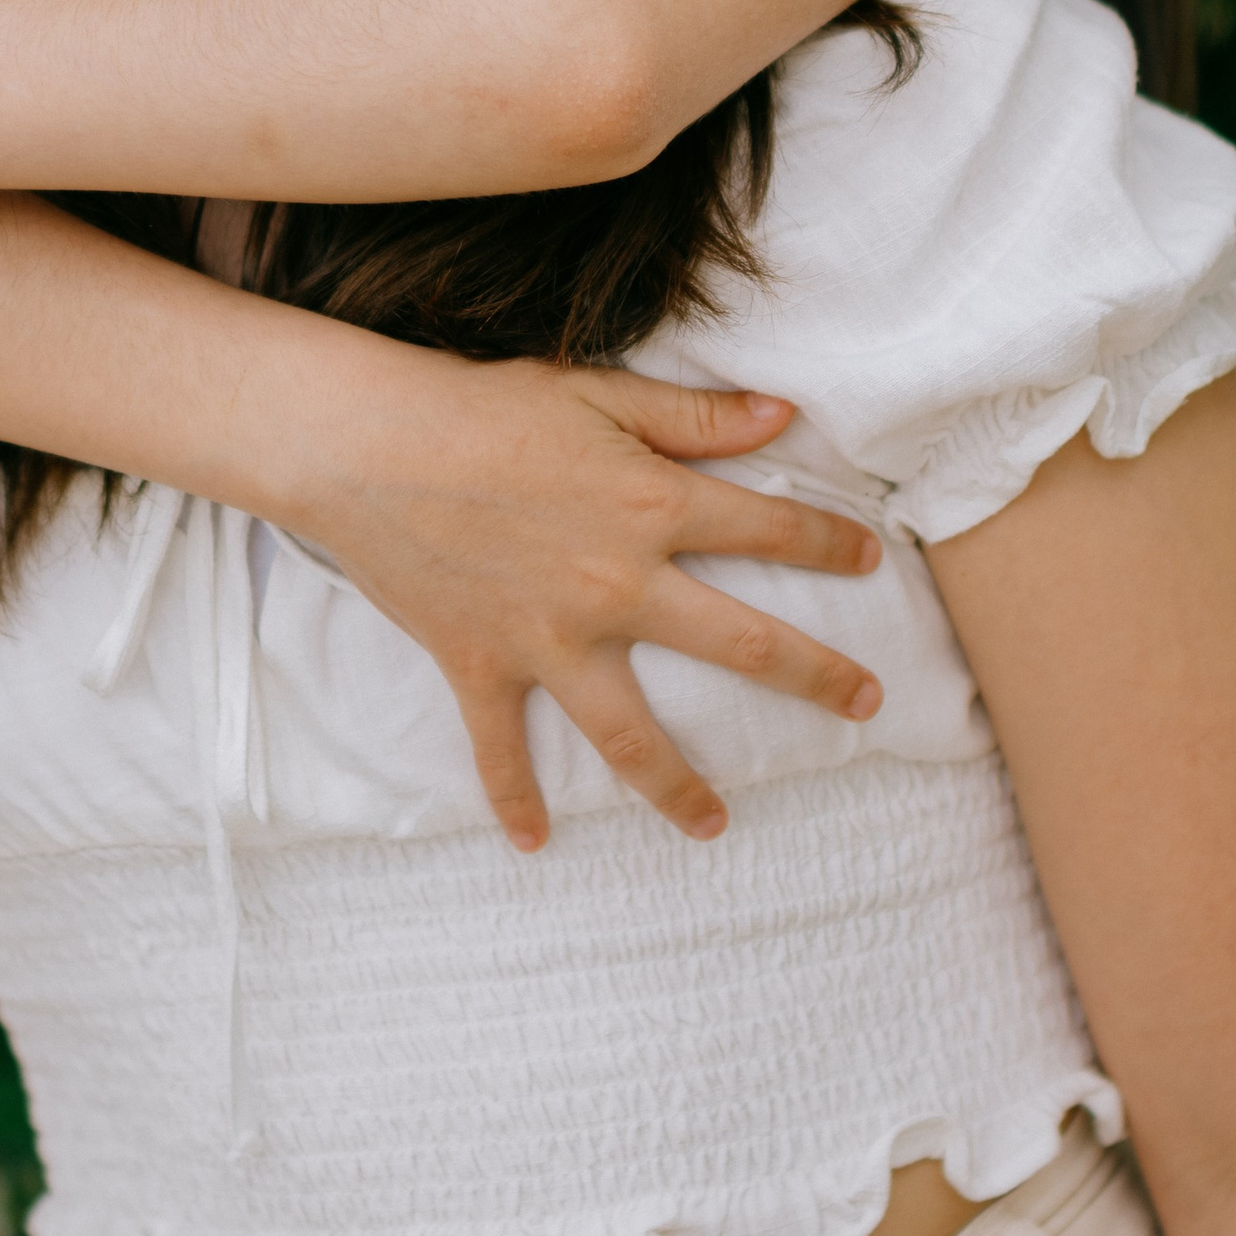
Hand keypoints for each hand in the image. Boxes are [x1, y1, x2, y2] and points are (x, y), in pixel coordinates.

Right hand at [285, 357, 885, 852]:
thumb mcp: (597, 393)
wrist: (365, 443)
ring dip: (680, 787)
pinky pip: (502, 752)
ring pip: (632, 736)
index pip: (768, 532)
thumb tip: (781, 419)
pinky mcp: (484, 667)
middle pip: (740, 645)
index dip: (828, 545)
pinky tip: (535, 842)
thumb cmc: (481, 405)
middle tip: (867, 706)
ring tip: (718, 825)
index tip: (869, 560)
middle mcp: (616, 586)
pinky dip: (515, 800)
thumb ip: (693, 417)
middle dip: (815, 679)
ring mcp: (551, 638)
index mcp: (652, 507)